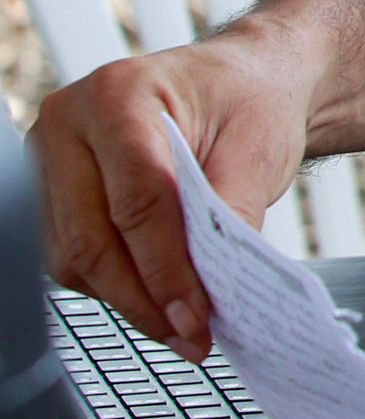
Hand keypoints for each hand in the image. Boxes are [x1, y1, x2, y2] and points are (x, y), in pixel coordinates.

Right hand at [31, 29, 317, 362]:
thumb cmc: (251, 100)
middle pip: (92, 237)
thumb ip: (232, 214)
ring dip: (126, 299)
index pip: (136, 201)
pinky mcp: (53, 189)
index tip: (196, 317)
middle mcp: (69, 124)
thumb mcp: (258, 148)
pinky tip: (156, 299)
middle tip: (191, 337)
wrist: (244, 80)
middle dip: (143, 299)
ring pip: (72, 256)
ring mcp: (51, 157)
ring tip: (180, 327)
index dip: (166, 269)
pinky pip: (72, 254)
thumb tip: (210, 289)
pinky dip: (114, 284)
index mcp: (119, 95)